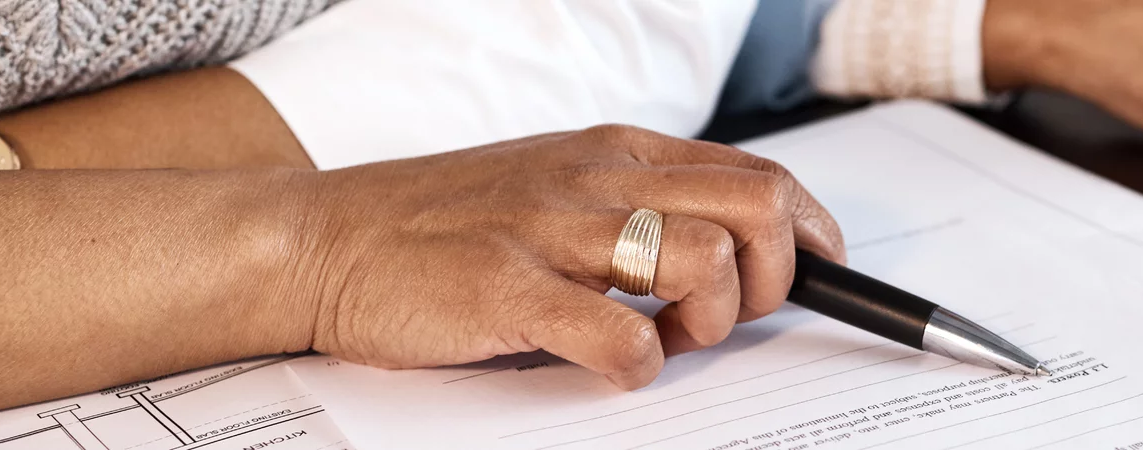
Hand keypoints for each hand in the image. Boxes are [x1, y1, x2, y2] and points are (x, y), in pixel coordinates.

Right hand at [280, 125, 845, 388]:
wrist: (322, 238)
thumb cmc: (445, 226)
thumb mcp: (558, 191)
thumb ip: (639, 208)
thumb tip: (734, 252)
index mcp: (617, 153)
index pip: (759, 176)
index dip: (809, 234)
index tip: (820, 274)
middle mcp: (599, 180)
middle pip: (757, 209)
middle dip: (774, 277)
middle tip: (724, 319)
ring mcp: (554, 234)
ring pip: (705, 261)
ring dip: (707, 323)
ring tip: (659, 341)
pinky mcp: (510, 292)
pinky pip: (621, 337)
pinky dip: (637, 367)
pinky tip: (608, 367)